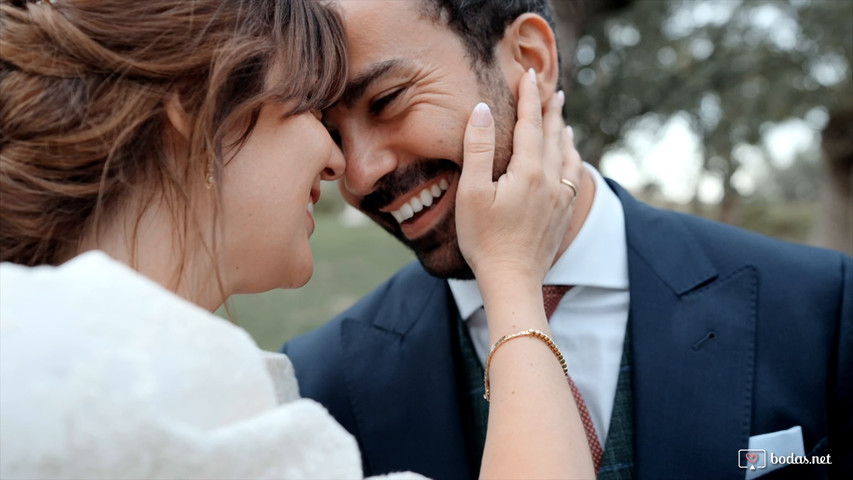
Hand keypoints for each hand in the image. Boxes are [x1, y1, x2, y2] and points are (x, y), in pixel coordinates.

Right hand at [455, 69, 581, 283]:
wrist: (513, 281)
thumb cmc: (484, 239)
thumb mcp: (472, 193)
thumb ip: (478, 149)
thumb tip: (481, 110)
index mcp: (528, 171)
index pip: (530, 124)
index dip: (529, 98)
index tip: (529, 75)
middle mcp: (551, 180)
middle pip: (553, 136)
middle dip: (551, 111)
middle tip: (552, 90)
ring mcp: (561, 199)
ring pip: (567, 155)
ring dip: (564, 133)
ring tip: (564, 119)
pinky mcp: (563, 215)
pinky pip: (574, 176)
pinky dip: (573, 159)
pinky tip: (572, 159)